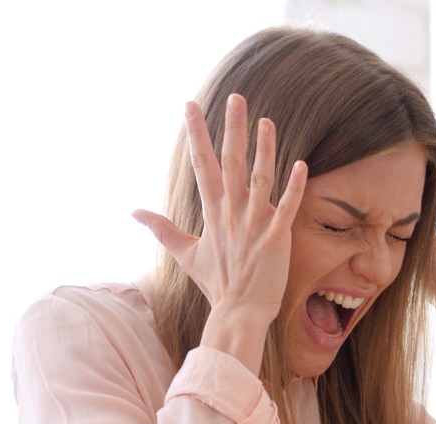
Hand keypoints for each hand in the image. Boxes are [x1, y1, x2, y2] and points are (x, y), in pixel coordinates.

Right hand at [132, 94, 306, 372]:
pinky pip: (285, 209)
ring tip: (266, 121)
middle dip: (231, 129)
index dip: (196, 134)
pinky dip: (294, 188)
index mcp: (212, 213)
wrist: (238, 313)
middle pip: (229, 163)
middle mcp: (230, 214)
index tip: (191, 105)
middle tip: (235, 97)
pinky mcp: (274, 240)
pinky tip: (302, 165)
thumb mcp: (186, 254)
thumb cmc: (218, 284)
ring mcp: (252, 226)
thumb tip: (134, 212)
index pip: (201, 165)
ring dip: (263, 150)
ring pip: (258, 180)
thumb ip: (162, 230)